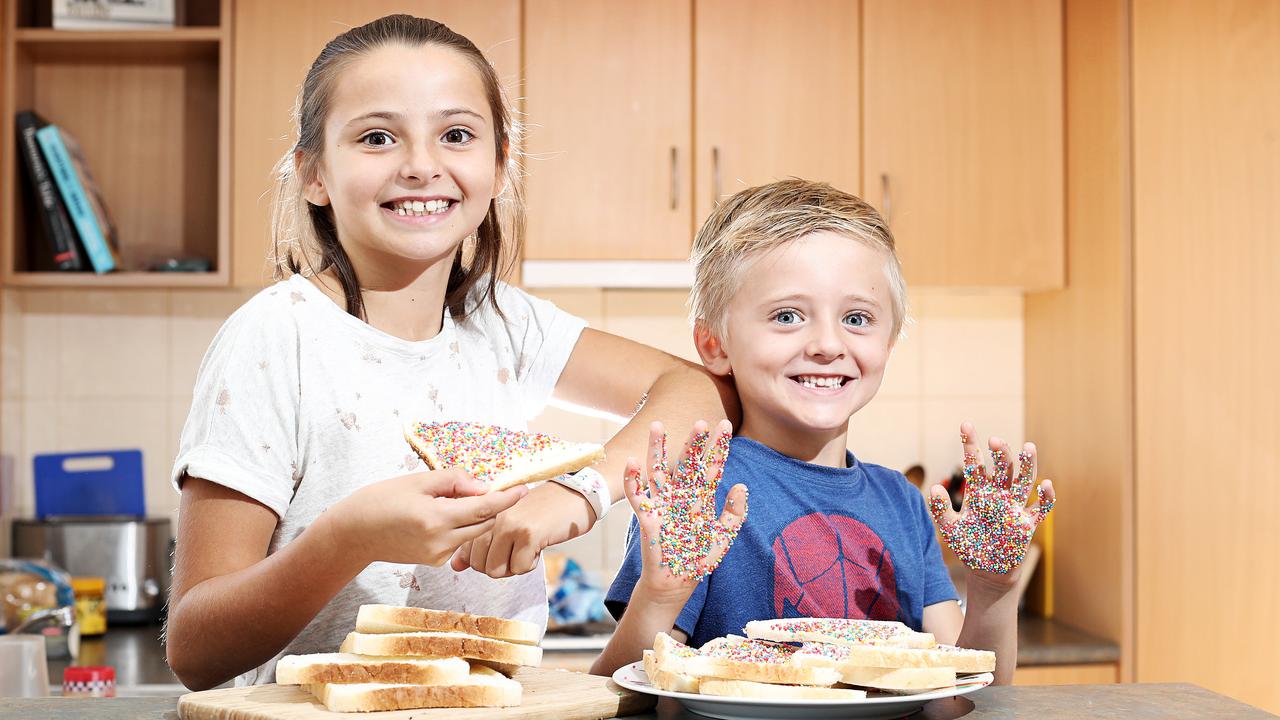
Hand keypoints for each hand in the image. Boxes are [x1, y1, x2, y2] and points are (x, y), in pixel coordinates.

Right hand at [329, 470, 527, 566]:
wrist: (354, 534)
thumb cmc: (381, 500)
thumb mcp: (417, 481)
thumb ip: (453, 481)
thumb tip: (482, 486)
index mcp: (437, 518)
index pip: (484, 508)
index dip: (507, 499)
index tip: (524, 489)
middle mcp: (441, 541)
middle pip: (484, 523)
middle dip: (494, 507)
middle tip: (495, 489)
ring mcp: (438, 555)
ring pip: (473, 534)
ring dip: (477, 518)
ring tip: (464, 500)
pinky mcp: (434, 562)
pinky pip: (459, 541)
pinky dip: (462, 528)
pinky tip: (447, 516)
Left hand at [449, 480, 594, 576]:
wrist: (574, 495)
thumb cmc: (540, 510)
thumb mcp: (506, 522)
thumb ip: (479, 543)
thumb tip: (455, 566)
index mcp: (484, 512)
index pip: (466, 553)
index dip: (484, 560)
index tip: (504, 548)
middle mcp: (492, 517)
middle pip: (480, 566)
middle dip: (499, 566)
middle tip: (517, 550)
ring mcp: (510, 525)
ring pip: (496, 570)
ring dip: (514, 566)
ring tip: (527, 548)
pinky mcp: (529, 535)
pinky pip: (520, 568)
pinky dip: (531, 564)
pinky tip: (539, 546)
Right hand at [630, 420, 746, 606]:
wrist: (675, 584)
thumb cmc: (698, 559)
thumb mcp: (723, 538)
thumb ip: (734, 513)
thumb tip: (741, 485)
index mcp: (700, 500)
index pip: (710, 468)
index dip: (717, 448)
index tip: (724, 424)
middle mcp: (681, 497)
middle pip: (686, 464)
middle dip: (692, 444)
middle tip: (700, 422)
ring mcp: (663, 506)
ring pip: (659, 472)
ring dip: (657, 450)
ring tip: (657, 426)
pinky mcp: (647, 519)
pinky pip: (638, 496)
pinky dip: (633, 480)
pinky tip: (631, 462)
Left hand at [929, 421, 1054, 578]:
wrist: (987, 572)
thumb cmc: (969, 547)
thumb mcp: (951, 530)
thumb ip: (941, 510)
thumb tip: (934, 488)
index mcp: (978, 494)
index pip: (975, 465)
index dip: (971, 445)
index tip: (966, 425)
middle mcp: (998, 496)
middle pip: (1002, 469)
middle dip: (1000, 454)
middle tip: (995, 440)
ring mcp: (1014, 509)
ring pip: (1023, 481)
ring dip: (1027, 465)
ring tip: (1028, 447)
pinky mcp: (1027, 525)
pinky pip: (1041, 509)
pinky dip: (1046, 498)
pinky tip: (1046, 485)